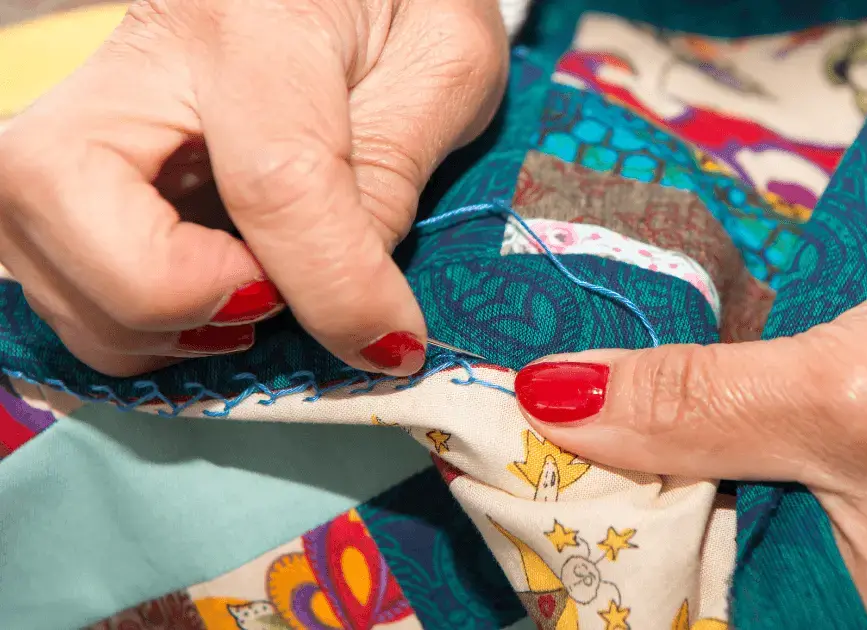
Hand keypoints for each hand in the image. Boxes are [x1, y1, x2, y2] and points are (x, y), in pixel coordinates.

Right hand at [0, 0, 507, 375]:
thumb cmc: (407, 1)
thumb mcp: (444, 66)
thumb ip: (394, 177)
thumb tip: (345, 301)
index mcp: (260, 19)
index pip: (272, 179)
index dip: (334, 288)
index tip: (390, 344)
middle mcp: (143, 49)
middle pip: (56, 189)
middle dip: (160, 295)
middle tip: (266, 306)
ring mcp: (93, 96)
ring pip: (33, 240)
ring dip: (142, 321)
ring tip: (251, 302)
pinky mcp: (81, 146)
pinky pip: (54, 260)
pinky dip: (126, 316)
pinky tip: (212, 295)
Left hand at [513, 257, 866, 627]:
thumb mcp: (837, 394)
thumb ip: (690, 406)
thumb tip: (544, 397)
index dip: (586, 583)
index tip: (507, 508)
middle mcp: (827, 619)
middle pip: (671, 593)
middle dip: (592, 526)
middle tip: (500, 455)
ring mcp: (818, 568)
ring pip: (687, 541)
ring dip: (622, 484)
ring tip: (535, 431)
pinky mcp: (814, 511)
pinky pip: (717, 499)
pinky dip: (669, 458)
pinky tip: (611, 420)